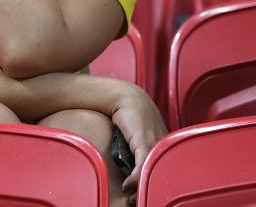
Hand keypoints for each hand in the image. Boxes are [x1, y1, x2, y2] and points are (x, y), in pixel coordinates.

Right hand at [111, 85, 167, 201]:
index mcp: (166, 148)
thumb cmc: (133, 116)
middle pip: (163, 177)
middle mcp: (164, 148)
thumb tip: (136, 172)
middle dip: (151, 192)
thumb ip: (142, 153)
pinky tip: (129, 185)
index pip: (167, 173)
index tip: (147, 196)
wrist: (126, 97)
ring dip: (142, 189)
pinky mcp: (144, 142)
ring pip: (153, 175)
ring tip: (134, 198)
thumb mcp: (140, 137)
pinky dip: (135, 179)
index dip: (158, 187)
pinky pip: (143, 166)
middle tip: (139, 201)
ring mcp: (156, 145)